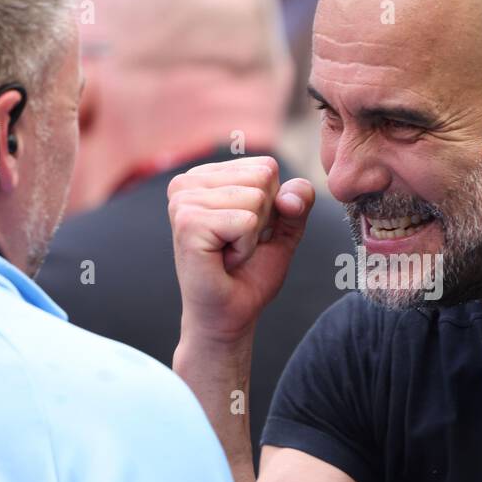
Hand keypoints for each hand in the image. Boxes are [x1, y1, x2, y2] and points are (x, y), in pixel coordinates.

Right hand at [167, 156, 314, 343]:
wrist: (229, 315)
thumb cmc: (249, 274)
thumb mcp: (283, 230)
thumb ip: (297, 202)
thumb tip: (292, 195)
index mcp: (205, 176)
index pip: (267, 166)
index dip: (271, 206)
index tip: (245, 231)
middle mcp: (187, 182)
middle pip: (263, 177)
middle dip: (262, 219)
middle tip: (236, 245)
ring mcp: (184, 201)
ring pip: (256, 198)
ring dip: (252, 235)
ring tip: (228, 253)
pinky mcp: (188, 223)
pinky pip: (246, 222)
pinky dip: (245, 248)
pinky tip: (223, 260)